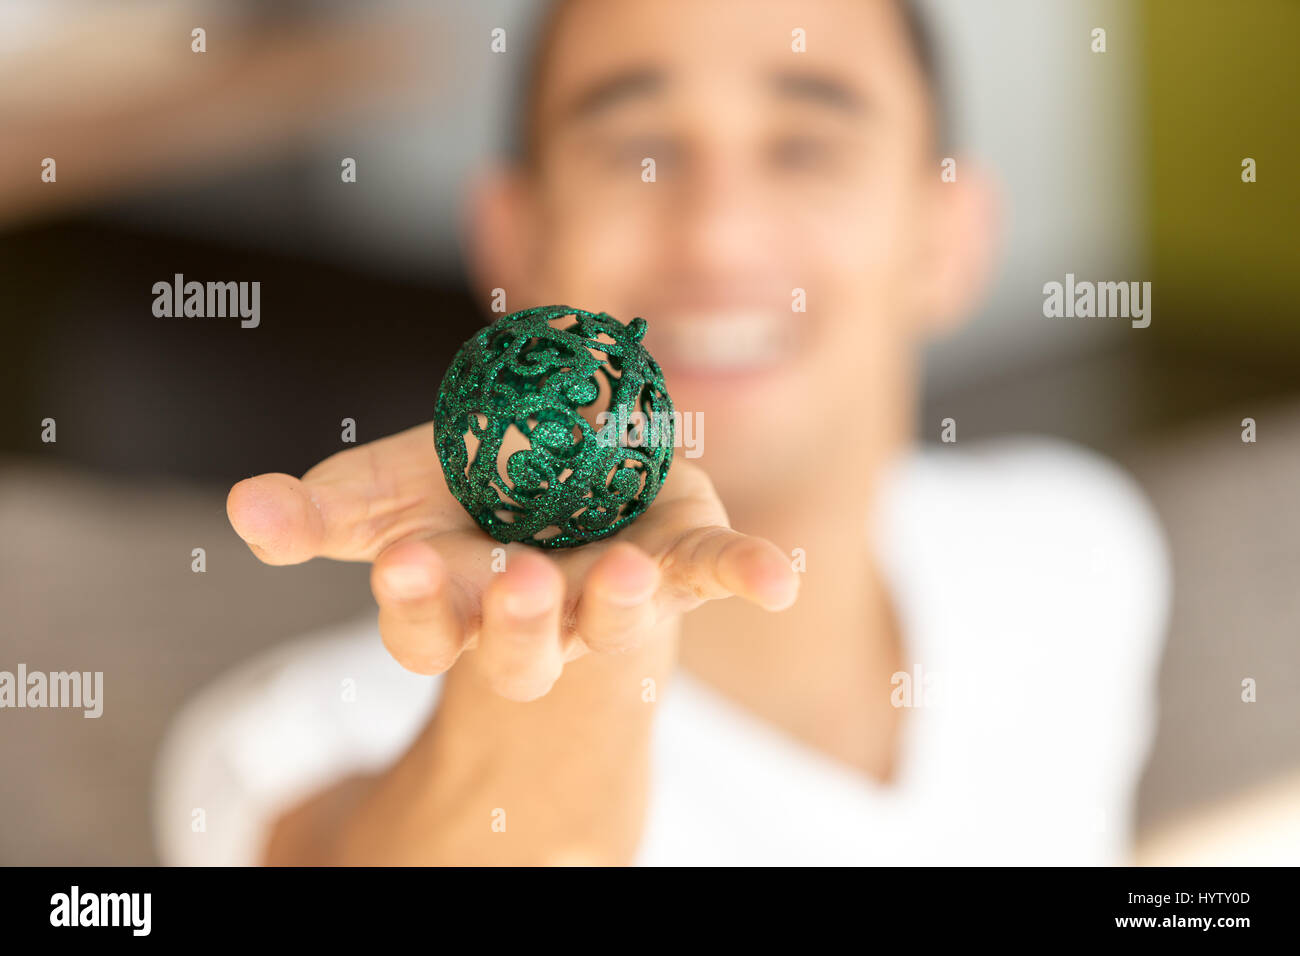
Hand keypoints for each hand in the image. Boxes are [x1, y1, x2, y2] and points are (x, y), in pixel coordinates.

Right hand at [227, 422, 797, 700]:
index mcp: (456, 605)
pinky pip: (710, 571)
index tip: (400, 561)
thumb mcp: (391, 491)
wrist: (567, 472)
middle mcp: (534, 619)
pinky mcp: (674, 560)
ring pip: (612, 618)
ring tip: (623, 579)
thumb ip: (327, 508)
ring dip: (617, 605)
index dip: (413, 599)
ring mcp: (608, 596)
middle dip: (512, 619)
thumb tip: (243, 512)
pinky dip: (744, 575)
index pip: (423, 623)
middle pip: (516, 644)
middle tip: (511, 582)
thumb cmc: (469, 489)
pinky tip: (776, 582)